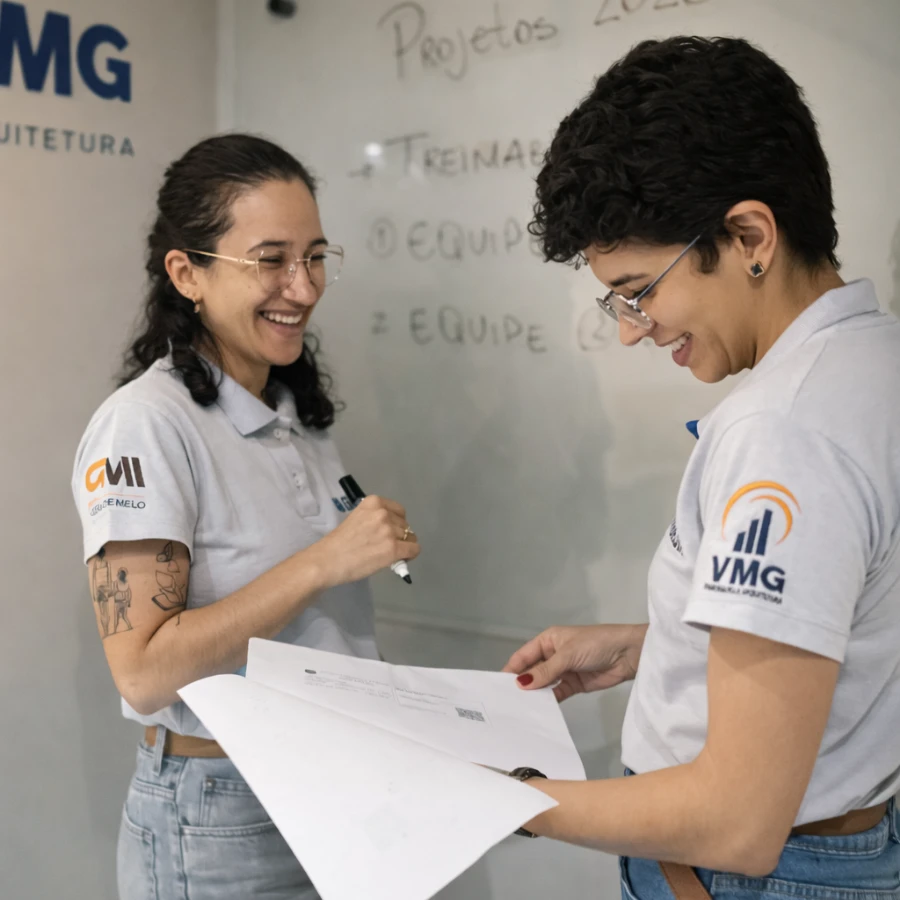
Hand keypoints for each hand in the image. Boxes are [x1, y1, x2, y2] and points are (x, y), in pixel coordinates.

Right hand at [303, 496, 419, 588]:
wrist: (327, 560)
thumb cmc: (338, 543)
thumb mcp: (357, 519)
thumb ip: (374, 520)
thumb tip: (392, 532)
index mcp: (373, 502)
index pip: (399, 511)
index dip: (397, 524)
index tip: (389, 534)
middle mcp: (383, 513)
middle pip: (405, 525)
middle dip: (399, 536)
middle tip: (385, 547)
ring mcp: (389, 530)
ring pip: (411, 538)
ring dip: (403, 547)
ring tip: (388, 555)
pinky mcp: (393, 548)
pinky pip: (414, 550)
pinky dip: (409, 556)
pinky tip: (400, 560)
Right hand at [502, 624, 645, 701]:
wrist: (629, 654)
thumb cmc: (596, 644)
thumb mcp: (568, 654)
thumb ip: (546, 671)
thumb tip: (521, 684)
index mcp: (548, 640)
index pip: (524, 656)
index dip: (511, 669)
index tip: (498, 686)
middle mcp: (552, 655)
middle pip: (532, 671)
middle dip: (521, 684)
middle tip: (506, 703)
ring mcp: (563, 671)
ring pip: (543, 684)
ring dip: (534, 695)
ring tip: (519, 710)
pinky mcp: (573, 685)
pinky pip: (556, 694)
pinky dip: (549, 701)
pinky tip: (539, 711)